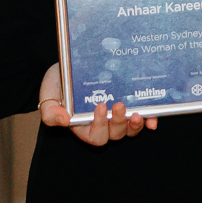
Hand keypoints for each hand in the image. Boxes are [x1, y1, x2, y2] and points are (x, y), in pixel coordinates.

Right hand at [36, 62, 157, 144]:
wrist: (72, 65)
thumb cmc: (59, 83)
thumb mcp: (48, 95)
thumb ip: (50, 111)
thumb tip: (63, 121)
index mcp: (84, 127)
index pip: (95, 137)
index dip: (100, 127)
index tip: (100, 106)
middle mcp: (103, 125)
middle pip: (115, 134)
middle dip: (119, 123)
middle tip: (119, 105)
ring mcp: (118, 116)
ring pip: (130, 129)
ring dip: (136, 125)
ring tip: (137, 113)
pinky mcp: (130, 106)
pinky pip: (143, 119)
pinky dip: (150, 120)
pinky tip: (153, 118)